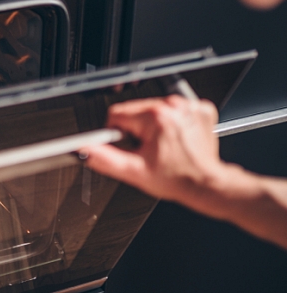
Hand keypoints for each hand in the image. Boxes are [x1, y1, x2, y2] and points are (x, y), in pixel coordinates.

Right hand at [82, 94, 227, 207]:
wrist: (207, 185)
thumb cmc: (176, 180)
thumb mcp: (134, 172)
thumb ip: (105, 158)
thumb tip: (85, 149)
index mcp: (154, 118)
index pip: (117, 114)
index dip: (118, 133)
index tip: (133, 146)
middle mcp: (172, 107)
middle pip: (135, 110)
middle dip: (137, 129)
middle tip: (150, 150)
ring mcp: (187, 107)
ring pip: (153, 108)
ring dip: (154, 125)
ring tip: (164, 145)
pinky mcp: (199, 109)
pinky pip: (174, 109)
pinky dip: (173, 122)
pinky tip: (176, 138)